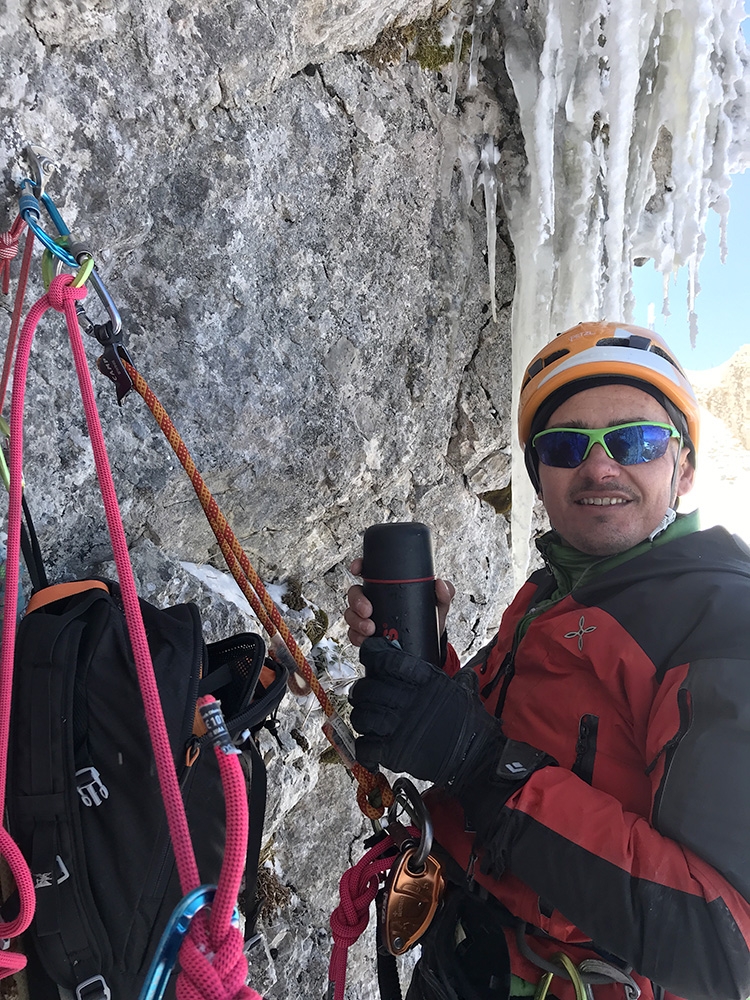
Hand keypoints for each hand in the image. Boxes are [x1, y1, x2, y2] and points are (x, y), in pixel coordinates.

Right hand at [344, 558, 454, 647]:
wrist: (427, 647)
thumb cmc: (429, 620)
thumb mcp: (438, 605)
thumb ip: (444, 593)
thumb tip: (440, 584)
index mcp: (389, 586)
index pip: (370, 571)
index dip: (359, 565)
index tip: (357, 568)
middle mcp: (375, 599)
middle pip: (355, 593)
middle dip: (357, 601)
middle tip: (368, 611)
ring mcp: (368, 617)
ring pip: (351, 614)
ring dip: (356, 621)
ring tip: (370, 629)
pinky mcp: (365, 634)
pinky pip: (353, 633)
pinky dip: (356, 636)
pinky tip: (366, 639)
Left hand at [348, 637, 502, 786]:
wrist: (477, 757)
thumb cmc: (472, 724)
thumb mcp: (464, 691)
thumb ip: (458, 679)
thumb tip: (463, 673)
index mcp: (426, 680)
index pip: (388, 660)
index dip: (372, 654)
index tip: (368, 654)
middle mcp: (410, 699)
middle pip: (369, 688)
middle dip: (362, 691)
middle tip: (365, 695)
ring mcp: (400, 727)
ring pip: (362, 716)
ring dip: (360, 717)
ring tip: (366, 720)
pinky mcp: (396, 752)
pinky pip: (366, 746)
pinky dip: (364, 747)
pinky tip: (370, 747)